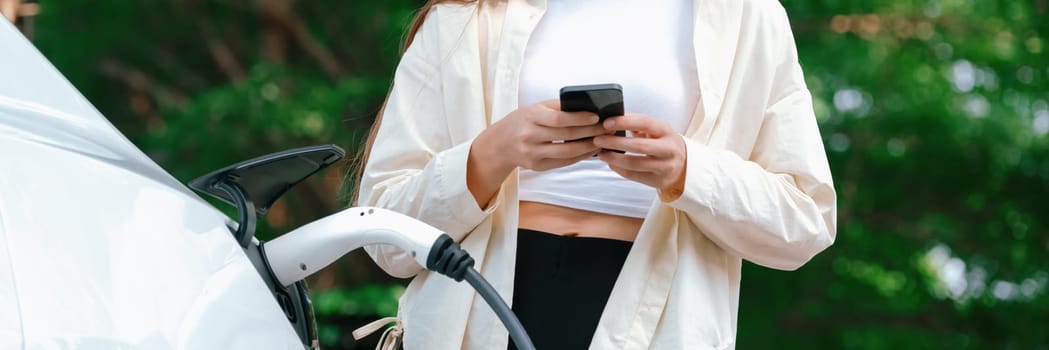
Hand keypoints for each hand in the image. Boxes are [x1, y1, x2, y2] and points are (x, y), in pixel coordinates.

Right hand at [476, 99, 605, 171]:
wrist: (500, 143)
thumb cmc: (523, 120)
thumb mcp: (536, 108)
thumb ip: (558, 107)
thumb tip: (588, 107)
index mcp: (531, 117)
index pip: (558, 119)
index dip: (579, 118)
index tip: (596, 117)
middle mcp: (530, 136)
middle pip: (566, 136)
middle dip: (590, 133)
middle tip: (607, 129)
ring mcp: (533, 153)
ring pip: (567, 152)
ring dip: (588, 147)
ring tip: (602, 141)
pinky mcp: (537, 166)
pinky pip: (563, 162)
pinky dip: (579, 157)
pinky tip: (591, 151)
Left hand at [594, 114, 686, 193]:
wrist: (684, 166)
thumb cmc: (663, 143)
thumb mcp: (656, 130)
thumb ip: (637, 124)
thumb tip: (611, 118)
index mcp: (666, 131)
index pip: (645, 123)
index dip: (624, 122)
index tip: (606, 123)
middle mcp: (669, 149)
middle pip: (639, 146)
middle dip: (615, 143)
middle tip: (598, 139)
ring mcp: (665, 167)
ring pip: (634, 164)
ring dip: (614, 158)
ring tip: (601, 153)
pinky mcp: (659, 181)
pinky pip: (634, 176)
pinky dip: (619, 169)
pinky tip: (610, 163)